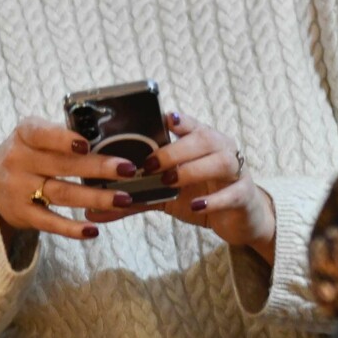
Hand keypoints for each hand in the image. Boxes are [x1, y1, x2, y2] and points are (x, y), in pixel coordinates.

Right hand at [0, 117, 139, 240]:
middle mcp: (19, 160)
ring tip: (124, 199)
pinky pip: (50, 223)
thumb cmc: (28, 152)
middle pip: (62, 165)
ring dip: (95, 198)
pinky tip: (93, 230)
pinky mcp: (23, 215)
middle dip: (98, 168)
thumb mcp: (35, 135)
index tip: (87, 144)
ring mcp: (19, 189)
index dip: (63, 139)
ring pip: (62, 194)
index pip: (42, 134)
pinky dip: (72, 228)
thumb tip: (110, 138)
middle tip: (128, 169)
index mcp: (25, 134)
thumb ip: (63, 135)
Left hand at [90, 112, 276, 262]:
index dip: (178, 119)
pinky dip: (213, 199)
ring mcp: (235, 171)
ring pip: (220, 160)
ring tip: (169, 183)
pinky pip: (232, 193)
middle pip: (203, 139)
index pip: (189, 123)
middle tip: (150, 165)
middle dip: (175, 150)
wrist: (238, 220)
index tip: (163, 117)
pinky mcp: (244, 195)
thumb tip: (93, 211)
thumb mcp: (166, 197)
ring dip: (192, 170)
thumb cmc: (200, 197)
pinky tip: (195, 205)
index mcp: (201, 142)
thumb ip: (134, 199)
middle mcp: (220, 149)